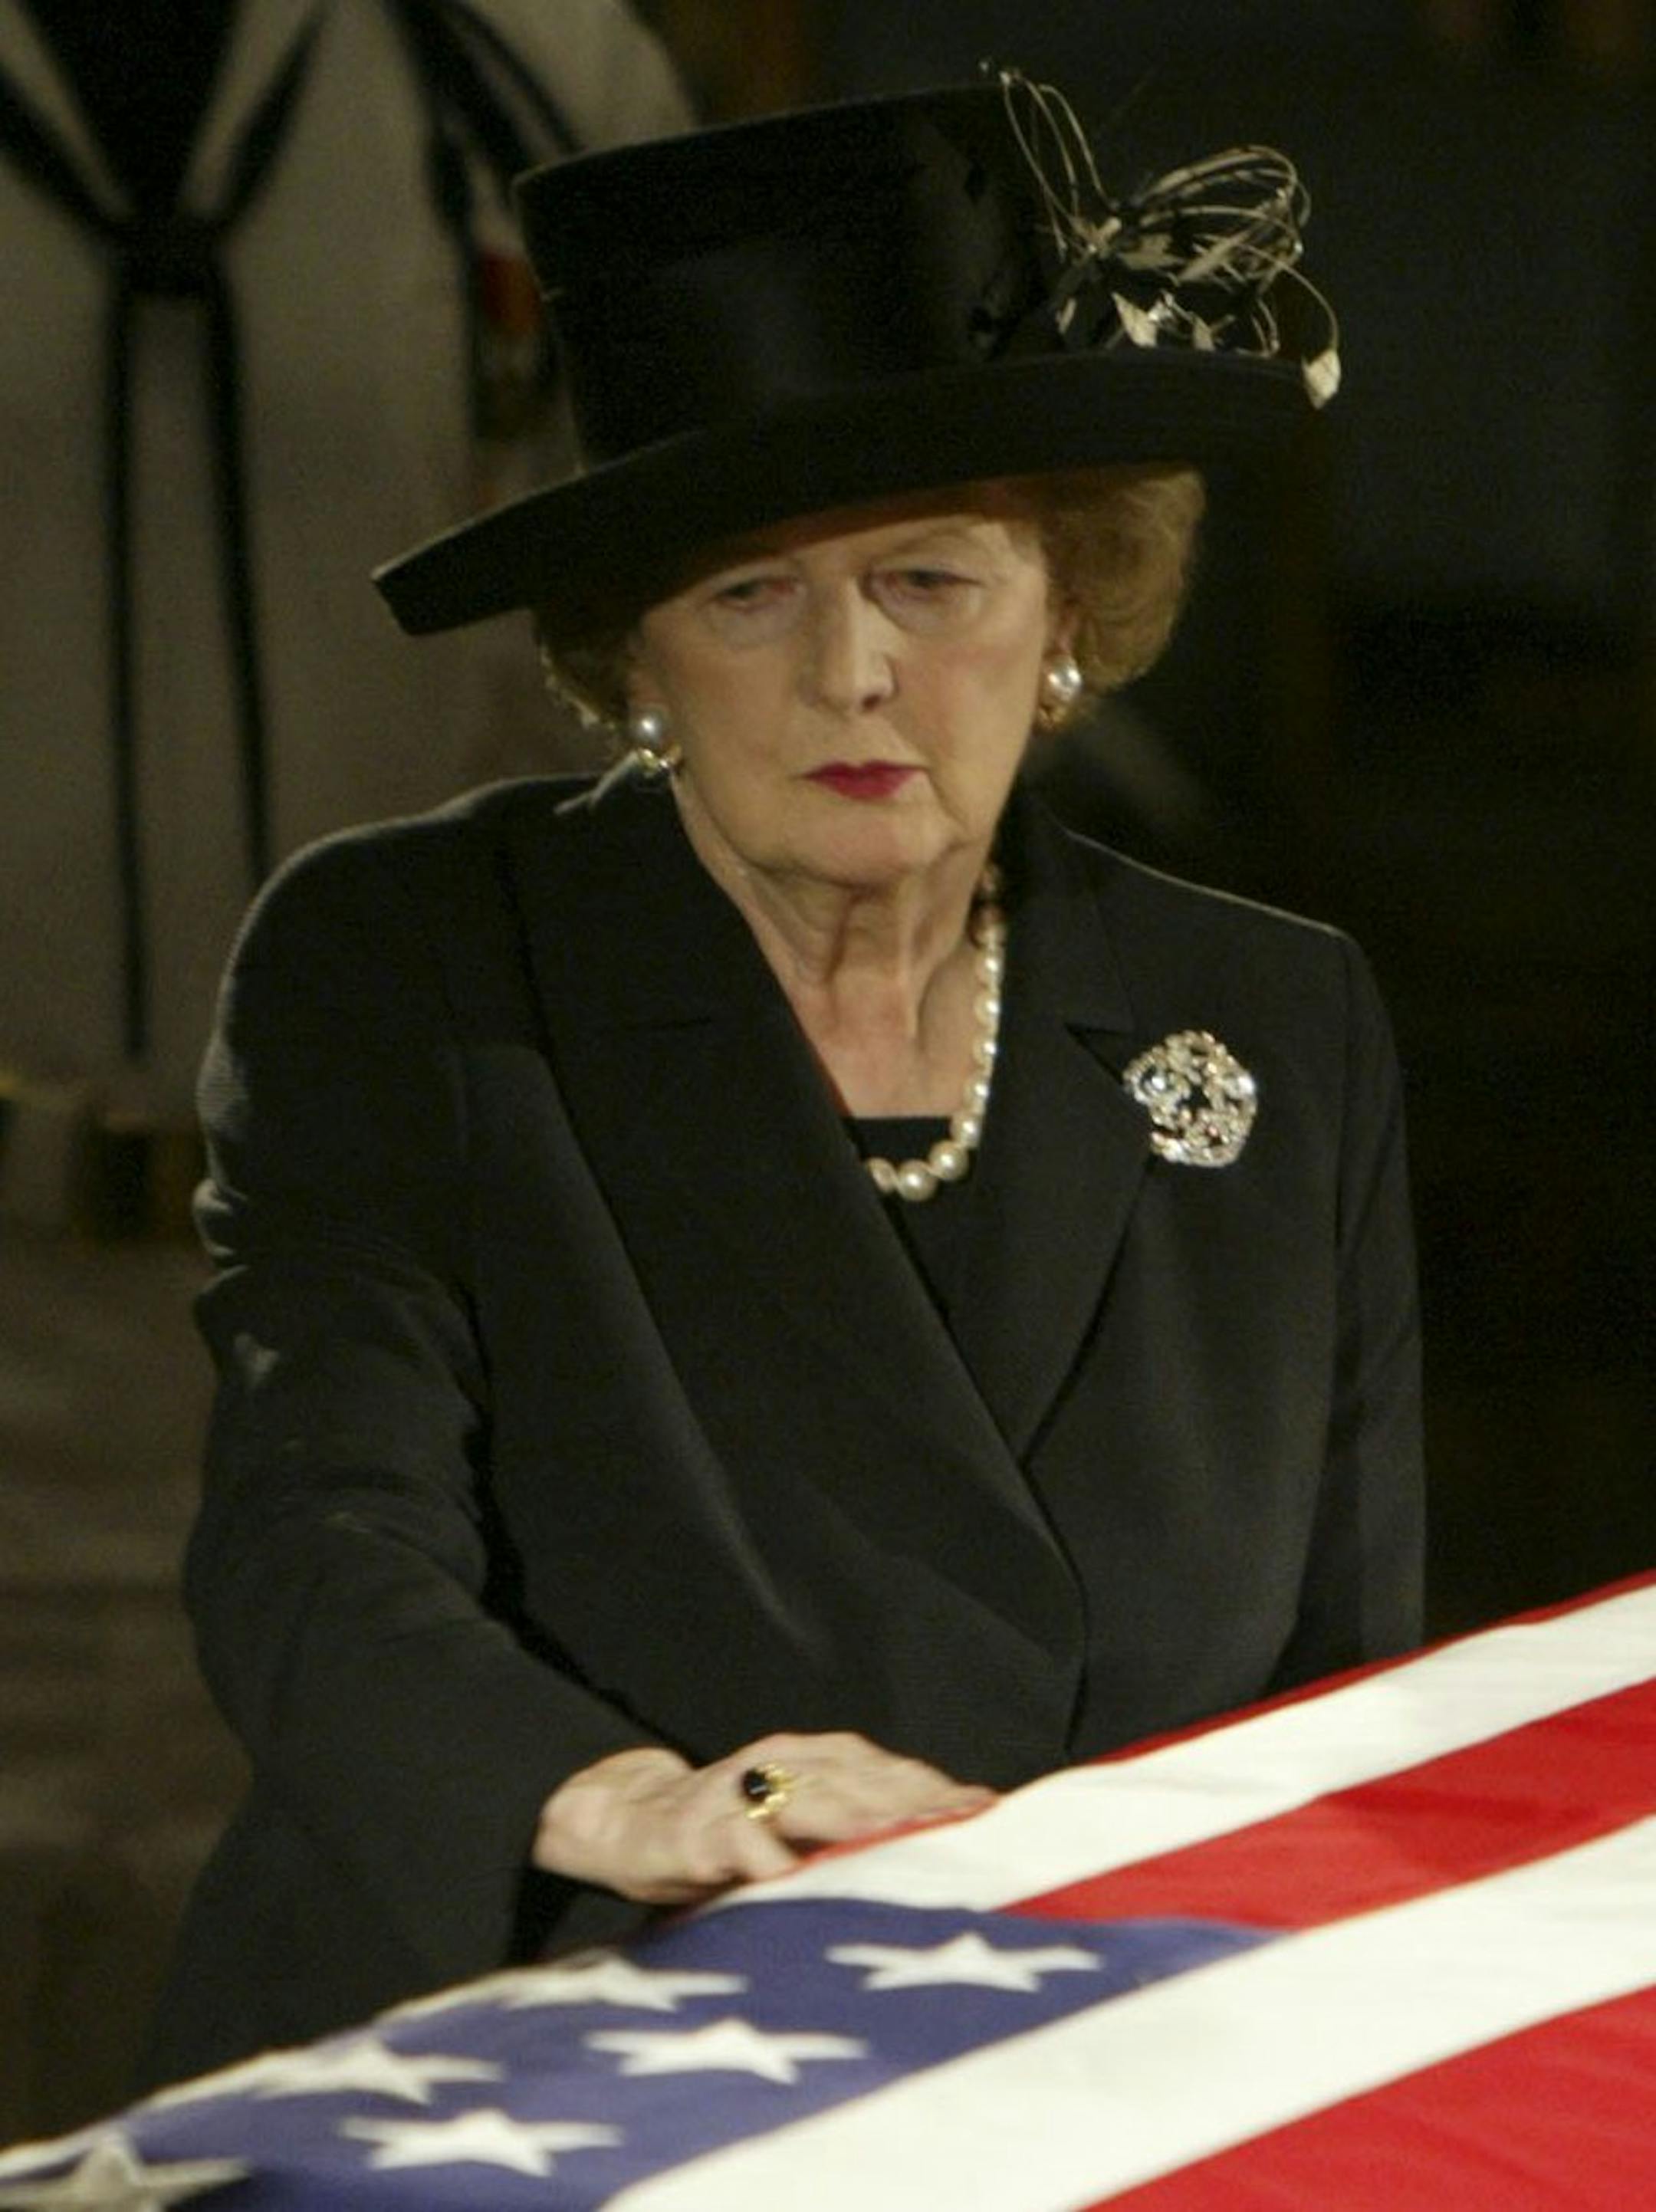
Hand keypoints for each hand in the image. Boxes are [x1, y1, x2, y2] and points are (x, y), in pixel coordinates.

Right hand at [532, 1731, 994, 1905]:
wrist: (631, 1821)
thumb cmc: (732, 1833)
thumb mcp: (799, 1824)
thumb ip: (857, 1829)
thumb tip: (942, 1848)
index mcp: (816, 1758)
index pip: (889, 1770)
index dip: (936, 1790)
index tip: (986, 1814)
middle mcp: (784, 1762)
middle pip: (862, 1783)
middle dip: (914, 1807)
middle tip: (962, 1833)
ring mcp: (743, 1792)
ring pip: (813, 1801)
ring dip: (861, 1823)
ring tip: (905, 1846)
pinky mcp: (703, 1830)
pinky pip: (746, 1843)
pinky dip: (776, 1860)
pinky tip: (804, 1882)